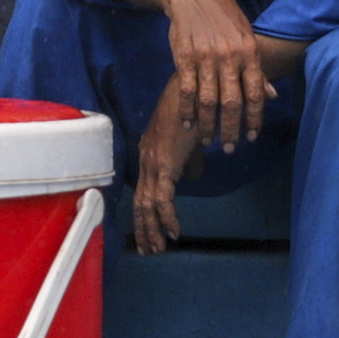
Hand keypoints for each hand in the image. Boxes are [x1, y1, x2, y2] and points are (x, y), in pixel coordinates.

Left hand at [131, 80, 200, 252]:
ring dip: (153, 228)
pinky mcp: (164, 163)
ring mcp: (153, 161)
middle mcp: (147, 159)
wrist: (196, 88)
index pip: (144, 191)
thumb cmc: (198, 110)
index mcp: (151, 154)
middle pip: (140, 202)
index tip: (153, 233)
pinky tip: (175, 231)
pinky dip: (168, 218)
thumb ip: (189, 161)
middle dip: (145, 228)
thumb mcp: (193, 141)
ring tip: (159, 248)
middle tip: (150, 249)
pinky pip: (162, 199)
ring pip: (147, 205)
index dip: (146, 214)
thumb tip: (191, 178)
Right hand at [156, 0, 270, 151]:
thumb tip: (272, 97)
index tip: (252, 137)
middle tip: (231, 148)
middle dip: (232, 129)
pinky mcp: (184, 57)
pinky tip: (188, 124)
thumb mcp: (247, 37)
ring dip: (208, 125)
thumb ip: (257, 69)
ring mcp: (205, 57)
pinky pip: (187, 90)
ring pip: (208, 101)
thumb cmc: (224, 17)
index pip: (255, 93)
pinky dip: (187, 110)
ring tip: (209, 141)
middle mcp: (229, 56)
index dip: (255, 118)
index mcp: (249, 52)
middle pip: (232, 102)